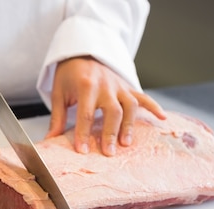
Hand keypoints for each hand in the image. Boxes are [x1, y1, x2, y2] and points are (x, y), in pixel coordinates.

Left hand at [45, 57, 165, 155]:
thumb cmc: (69, 75)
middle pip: (112, 111)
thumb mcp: (59, 93)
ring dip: (130, 125)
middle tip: (108, 152)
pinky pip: (143, 96)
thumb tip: (51, 140)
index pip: (85, 114)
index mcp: (86, 86)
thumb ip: (57, 117)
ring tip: (126, 143)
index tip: (82, 150)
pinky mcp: (127, 86)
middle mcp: (106, 85)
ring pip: (130, 105)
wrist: (82, 51)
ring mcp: (119, 85)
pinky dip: (154, 106)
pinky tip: (162, 118)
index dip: (83, 133)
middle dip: (110, 133)